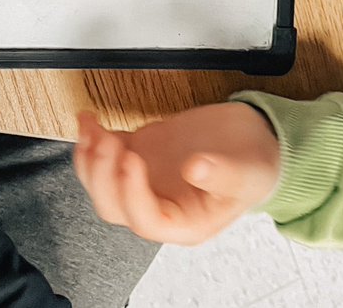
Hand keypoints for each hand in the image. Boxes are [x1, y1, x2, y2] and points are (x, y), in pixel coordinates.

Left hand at [74, 103, 279, 244]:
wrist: (249, 140)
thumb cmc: (252, 164)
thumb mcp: (247, 172)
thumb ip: (222, 174)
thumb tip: (195, 169)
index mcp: (186, 223)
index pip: (147, 221)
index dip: (131, 194)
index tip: (131, 160)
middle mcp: (160, 206)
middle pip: (114, 206)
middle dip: (104, 174)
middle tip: (110, 141)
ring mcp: (144, 181)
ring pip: (101, 184)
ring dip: (90, 157)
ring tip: (93, 128)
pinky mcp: (137, 155)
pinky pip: (104, 156)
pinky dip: (91, 138)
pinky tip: (89, 120)